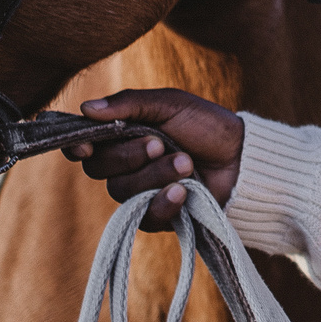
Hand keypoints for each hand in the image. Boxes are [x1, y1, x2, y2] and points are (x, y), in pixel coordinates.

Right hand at [61, 88, 245, 229]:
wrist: (242, 158)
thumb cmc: (206, 125)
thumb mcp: (170, 104)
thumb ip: (129, 104)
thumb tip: (86, 109)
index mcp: (122, 135)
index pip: (84, 145)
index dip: (78, 146)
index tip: (87, 145)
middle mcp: (125, 165)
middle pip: (99, 168)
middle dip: (129, 156)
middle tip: (160, 143)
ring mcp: (139, 192)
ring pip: (122, 192)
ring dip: (155, 176)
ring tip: (187, 163)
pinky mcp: (157, 216)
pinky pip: (143, 217)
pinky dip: (163, 203)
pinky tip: (183, 191)